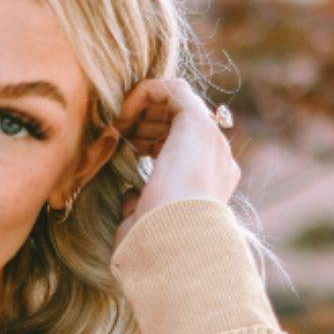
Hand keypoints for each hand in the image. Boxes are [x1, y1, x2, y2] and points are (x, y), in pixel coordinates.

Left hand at [111, 77, 240, 251]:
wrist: (174, 244)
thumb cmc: (155, 243)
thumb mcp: (146, 224)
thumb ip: (142, 205)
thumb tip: (130, 194)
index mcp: (208, 184)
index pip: (182, 149)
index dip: (150, 144)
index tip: (125, 153)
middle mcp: (215, 158)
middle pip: (179, 125)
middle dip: (145, 124)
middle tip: (118, 135)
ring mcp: (211, 139)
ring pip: (176, 104)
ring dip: (143, 109)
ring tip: (117, 124)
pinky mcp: (199, 123)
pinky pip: (173, 89)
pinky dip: (145, 92)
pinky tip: (123, 112)